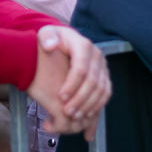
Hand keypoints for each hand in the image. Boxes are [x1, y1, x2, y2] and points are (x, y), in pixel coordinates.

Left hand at [27, 26, 110, 140]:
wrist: (64, 41)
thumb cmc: (53, 39)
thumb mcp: (46, 34)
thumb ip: (46, 38)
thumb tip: (50, 46)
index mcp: (83, 45)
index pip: (81, 68)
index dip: (71, 85)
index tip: (60, 97)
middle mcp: (97, 56)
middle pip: (93, 82)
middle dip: (80, 99)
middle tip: (67, 113)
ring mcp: (103, 66)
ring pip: (101, 90)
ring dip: (89, 106)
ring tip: (74, 117)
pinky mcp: (104, 76)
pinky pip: (105, 93)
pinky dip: (97, 106)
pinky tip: (86, 116)